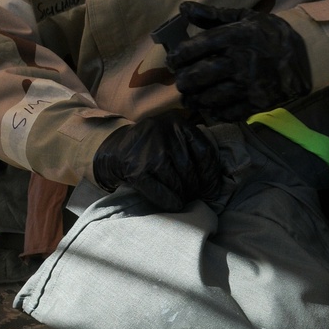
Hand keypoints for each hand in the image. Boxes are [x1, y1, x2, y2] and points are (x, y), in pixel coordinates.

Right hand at [92, 112, 222, 211]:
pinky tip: (175, 206)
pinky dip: (170, 202)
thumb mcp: (170, 133)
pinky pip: (161, 193)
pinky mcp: (136, 171)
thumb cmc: (151, 146)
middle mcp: (164, 135)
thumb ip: (189, 145)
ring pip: (177, 183)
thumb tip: (213, 181)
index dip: (211, 175)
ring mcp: (149, 153)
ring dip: (183, 196)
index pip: (205, 152)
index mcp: (177, 123)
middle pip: (190, 170)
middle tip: (197, 196)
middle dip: (196, 188)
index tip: (213, 189)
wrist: (115, 151)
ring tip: (185, 200)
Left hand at [166, 1, 310, 121]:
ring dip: (194, 99)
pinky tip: (207, 110)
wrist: (306, 56)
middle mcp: (240, 61)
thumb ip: (212, 15)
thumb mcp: (244, 18)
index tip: (172, 61)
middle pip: (199, 76)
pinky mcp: (256, 103)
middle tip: (180, 82)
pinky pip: (228, 113)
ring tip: (189, 98)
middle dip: (183, 81)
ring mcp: (248, 85)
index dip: (178, 56)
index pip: (196, 47)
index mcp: (235, 37)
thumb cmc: (270, 34)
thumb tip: (182, 8)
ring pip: (210, 97)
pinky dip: (213, 114)